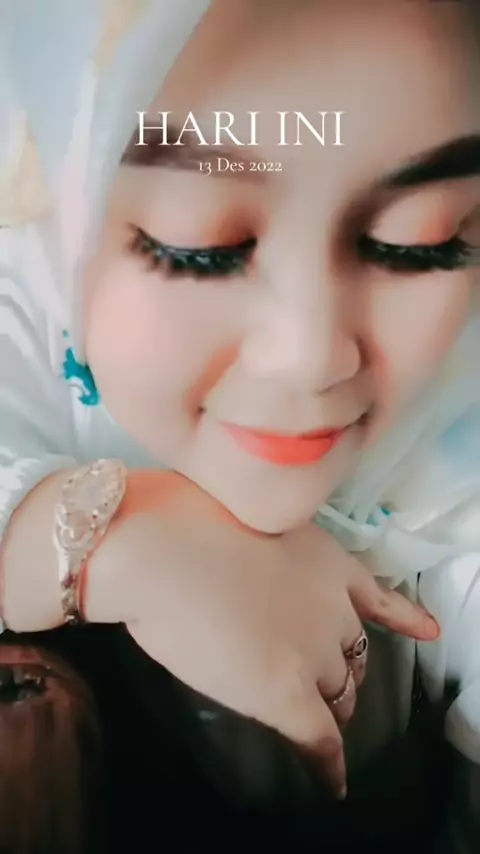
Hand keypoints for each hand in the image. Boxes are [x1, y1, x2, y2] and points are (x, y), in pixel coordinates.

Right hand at [90, 472, 438, 797]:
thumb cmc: (186, 521)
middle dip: (343, 669)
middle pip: (352, 652)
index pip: (375, 598)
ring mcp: (314, 652)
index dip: (403, 618)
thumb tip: (247, 579)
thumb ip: (268, 561)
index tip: (427, 629)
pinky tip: (333, 782)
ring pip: (337, 693)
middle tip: (327, 686)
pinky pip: (318, 739)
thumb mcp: (249, 526)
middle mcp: (333, 607)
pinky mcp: (288, 694)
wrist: (163, 549)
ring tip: (323, 725)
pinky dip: (327, 764)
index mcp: (326, 561)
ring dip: (331, 708)